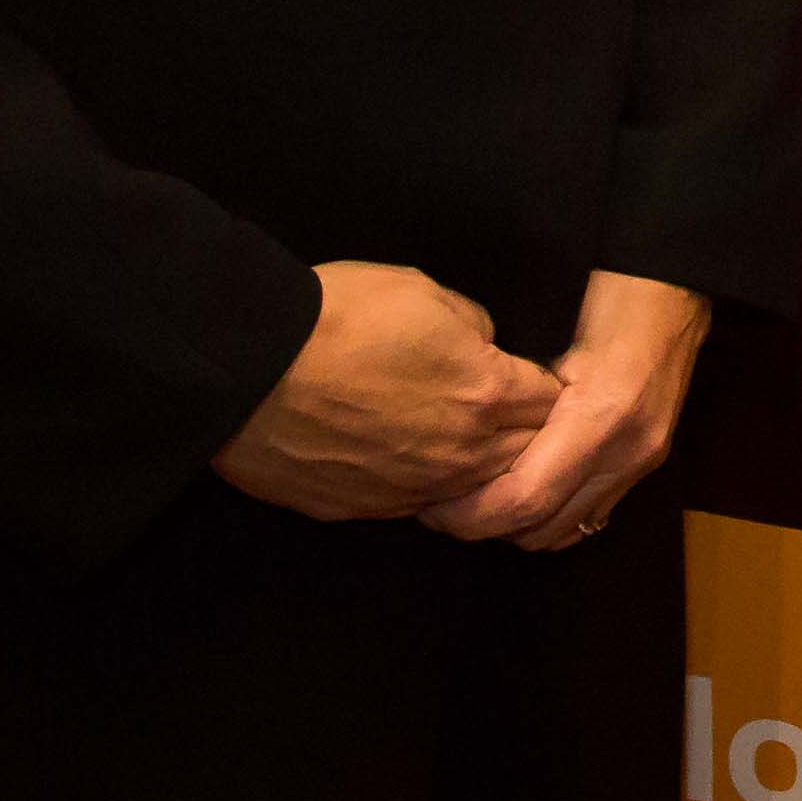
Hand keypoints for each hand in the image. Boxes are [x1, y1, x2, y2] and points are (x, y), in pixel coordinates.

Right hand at [211, 261, 558, 520]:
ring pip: (475, 491)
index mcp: (485, 392)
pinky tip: (408, 461)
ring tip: (463, 442)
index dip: (543, 387)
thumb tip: (483, 346)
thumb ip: (471, 324)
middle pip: (523, 456)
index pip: (549, 403)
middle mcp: (459, 453)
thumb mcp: (421, 290)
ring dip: (479, 468)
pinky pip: (417, 505)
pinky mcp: (365, 510)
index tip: (533, 379)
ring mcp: (413, 489)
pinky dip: (424, 486)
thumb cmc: (336, 316)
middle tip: (508, 414)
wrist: (252, 366)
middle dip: (525, 434)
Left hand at [419, 271, 714, 549]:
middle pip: (541, 528)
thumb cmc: (614, 291)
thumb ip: (517, 396)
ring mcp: (640, 464)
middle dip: (484, 526)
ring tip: (478, 498)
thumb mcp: (553, 335)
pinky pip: (589, 517)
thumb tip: (465, 435)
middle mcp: (626, 452)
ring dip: (516, 526)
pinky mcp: (645, 464)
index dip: (470, 513)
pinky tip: (525, 493)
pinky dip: (551, 517)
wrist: (679, 286)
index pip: (525, 497)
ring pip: (565, 532)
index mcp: (601, 417)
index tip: (431, 503)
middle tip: (441, 504)